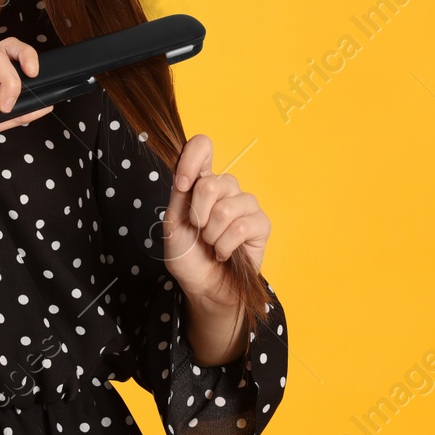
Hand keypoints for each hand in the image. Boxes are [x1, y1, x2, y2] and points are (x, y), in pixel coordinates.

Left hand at [162, 134, 270, 308]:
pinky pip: (243, 226)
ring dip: (212, 234)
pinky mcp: (261, 224)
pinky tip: (225, 253)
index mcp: (201, 182)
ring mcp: (245, 205)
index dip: (191, 158)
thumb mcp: (173, 225)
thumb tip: (187, 176)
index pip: (202, 147)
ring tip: (212, 244)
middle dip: (198, 214)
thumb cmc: (188, 256)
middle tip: (199, 231)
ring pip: (226, 207)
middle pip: (212, 182)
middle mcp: (225, 188)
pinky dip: (226, 245)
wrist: (204, 287)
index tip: (182, 185)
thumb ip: (179, 197)